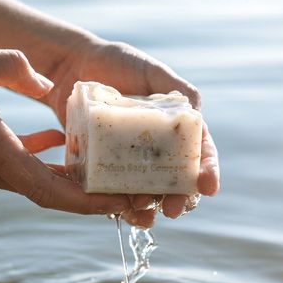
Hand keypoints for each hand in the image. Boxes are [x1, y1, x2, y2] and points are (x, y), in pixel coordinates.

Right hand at [0, 44, 130, 214]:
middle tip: (124, 188)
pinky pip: (10, 165)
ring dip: (63, 177)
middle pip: (46, 193)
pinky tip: (55, 140)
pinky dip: (36, 158)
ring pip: (29, 180)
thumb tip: (46, 84)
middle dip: (87, 194)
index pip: (50, 192)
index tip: (121, 203)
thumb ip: (15, 69)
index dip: (89, 202)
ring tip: (99, 167)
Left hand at [46, 38, 219, 226]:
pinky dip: (117, 207)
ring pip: (146, 193)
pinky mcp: (102, 166)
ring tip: (144, 218)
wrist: (73, 66)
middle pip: (176, 182)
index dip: (208, 172)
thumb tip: (197, 113)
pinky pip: (112, 192)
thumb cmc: (119, 64)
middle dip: (180, 199)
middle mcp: (157, 150)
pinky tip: (119, 214)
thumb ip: (179, 91)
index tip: (208, 186)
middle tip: (174, 209)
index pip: (200, 154)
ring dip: (148, 210)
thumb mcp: (154, 73)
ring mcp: (129, 161)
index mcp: (176, 129)